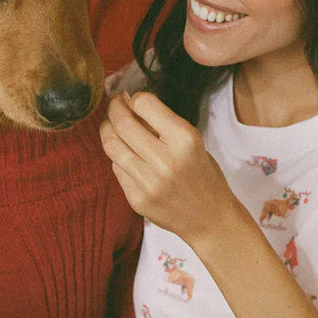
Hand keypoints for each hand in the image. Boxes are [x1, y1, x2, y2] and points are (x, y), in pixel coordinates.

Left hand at [101, 91, 237, 246]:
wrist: (210, 219)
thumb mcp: (193, 143)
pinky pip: (116, 168)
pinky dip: (118, 156)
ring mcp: (147, 182)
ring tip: (111, 125)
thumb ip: (163, 126)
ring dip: (107, 130)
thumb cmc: (204, 176)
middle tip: (115, 105)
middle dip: (114, 108)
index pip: (145, 104)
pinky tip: (126, 154)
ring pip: (111, 145)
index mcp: (184, 140)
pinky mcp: (136, 199)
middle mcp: (164, 160)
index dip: (134, 98)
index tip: (132, 99)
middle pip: (123, 123)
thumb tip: (130, 105)